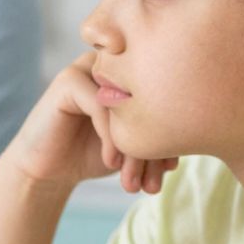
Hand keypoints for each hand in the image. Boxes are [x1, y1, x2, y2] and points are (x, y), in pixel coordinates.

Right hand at [2, 53, 177, 194]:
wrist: (50, 170)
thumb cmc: (95, 154)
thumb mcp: (135, 145)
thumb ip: (160, 134)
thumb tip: (194, 136)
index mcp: (135, 73)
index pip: (165, 96)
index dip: (171, 135)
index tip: (168, 170)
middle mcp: (115, 65)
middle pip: (149, 97)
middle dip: (155, 144)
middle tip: (155, 179)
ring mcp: (90, 68)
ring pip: (127, 101)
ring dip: (134, 144)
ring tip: (133, 177)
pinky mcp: (68, 80)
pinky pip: (101, 105)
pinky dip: (110, 137)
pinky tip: (111, 162)